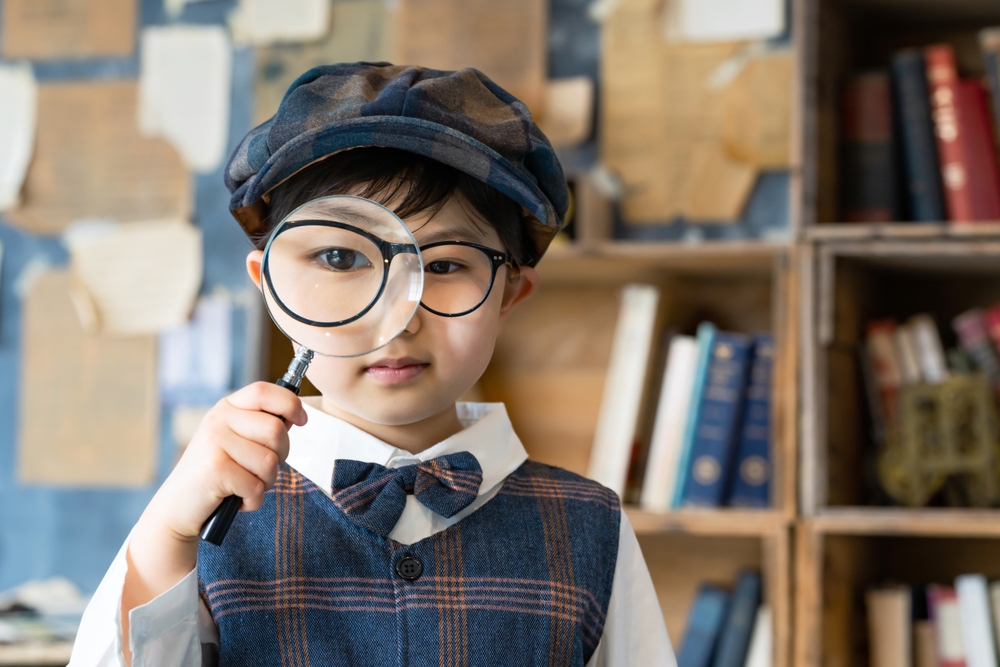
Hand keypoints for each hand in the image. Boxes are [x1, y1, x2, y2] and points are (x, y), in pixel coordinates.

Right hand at [150, 381, 308, 540]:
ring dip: (265, 483)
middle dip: (280, 456)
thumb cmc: (215, 475)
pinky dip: (253, 500)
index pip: (264, 391)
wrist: (177, 507)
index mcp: (226, 408)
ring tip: (244, 486)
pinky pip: (257, 486)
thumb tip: (295, 415)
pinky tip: (235, 499)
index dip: (290, 403)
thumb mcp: (234, 441)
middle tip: (259, 470)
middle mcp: (219, 420)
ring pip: (270, 462)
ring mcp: (215, 442)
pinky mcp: (216, 468)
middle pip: (276, 430)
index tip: (301, 420)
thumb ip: (260, 427)